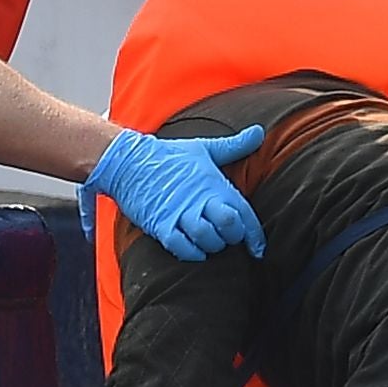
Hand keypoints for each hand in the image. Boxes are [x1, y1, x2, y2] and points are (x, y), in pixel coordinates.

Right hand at [88, 122, 272, 261]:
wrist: (128, 161)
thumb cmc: (168, 155)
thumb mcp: (204, 148)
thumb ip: (234, 146)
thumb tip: (259, 133)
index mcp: (214, 183)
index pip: (244, 213)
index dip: (255, 235)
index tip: (258, 248)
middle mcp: (200, 199)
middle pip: (229, 226)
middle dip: (233, 237)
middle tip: (227, 238)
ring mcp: (180, 213)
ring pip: (208, 239)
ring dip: (212, 246)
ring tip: (209, 242)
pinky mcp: (161, 225)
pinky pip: (182, 248)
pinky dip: (192, 254)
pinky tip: (194, 251)